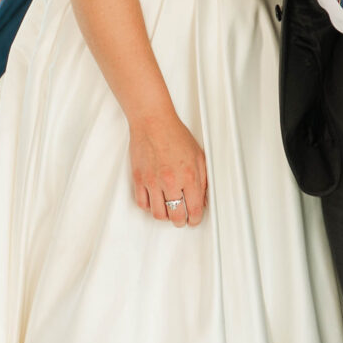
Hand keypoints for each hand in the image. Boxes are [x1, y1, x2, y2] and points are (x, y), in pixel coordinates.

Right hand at [129, 112, 208, 226]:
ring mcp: (153, 181)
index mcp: (189, 176)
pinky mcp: (139, 179)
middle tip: (181, 219)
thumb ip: (203, 179)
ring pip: (158, 214)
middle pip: (176, 216)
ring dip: (165, 215)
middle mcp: (170, 181)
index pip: (194, 210)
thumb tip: (202, 199)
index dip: (195, 219)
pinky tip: (154, 201)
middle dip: (180, 221)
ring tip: (168, 210)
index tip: (194, 220)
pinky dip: (149, 207)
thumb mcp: (198, 156)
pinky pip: (142, 204)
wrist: (153, 122)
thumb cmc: (174, 134)